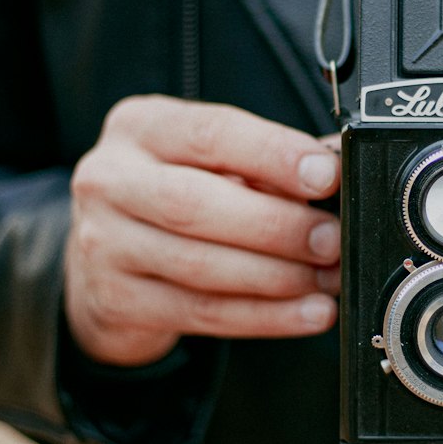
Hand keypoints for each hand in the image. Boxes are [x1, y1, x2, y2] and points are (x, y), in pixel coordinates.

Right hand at [65, 96, 341, 366]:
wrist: (106, 258)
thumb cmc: (175, 196)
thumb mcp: (210, 162)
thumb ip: (267, 163)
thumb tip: (338, 171)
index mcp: (140, 127)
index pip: (210, 133)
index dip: (273, 155)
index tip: (326, 175)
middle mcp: (110, 179)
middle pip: (195, 204)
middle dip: (277, 225)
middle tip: (332, 240)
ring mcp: (104, 243)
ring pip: (200, 266)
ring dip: (278, 277)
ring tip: (328, 279)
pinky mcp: (116, 300)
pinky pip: (202, 313)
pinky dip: (265, 316)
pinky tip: (306, 313)